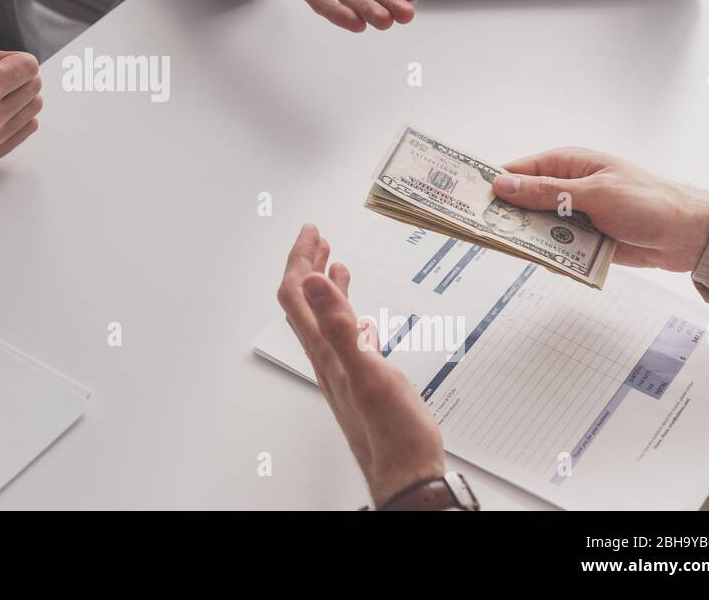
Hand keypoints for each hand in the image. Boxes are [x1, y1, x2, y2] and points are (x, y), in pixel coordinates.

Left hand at [277, 224, 445, 506]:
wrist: (410, 478)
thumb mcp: (367, 372)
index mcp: (325, 352)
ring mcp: (345, 371)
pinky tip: (359, 314)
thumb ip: (337, 325)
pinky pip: (348, 339)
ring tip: (331, 261)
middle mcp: (328, 359)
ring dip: (324, 286)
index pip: (298, 295)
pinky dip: (348, 314)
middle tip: (316, 237)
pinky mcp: (365, 383)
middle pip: (305, 303)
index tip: (311, 231)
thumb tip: (311, 282)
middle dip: (307, 264)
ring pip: (325, 319)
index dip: (300, 259)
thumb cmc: (393, 435)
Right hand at [492, 148, 708, 272]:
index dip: (489, 183)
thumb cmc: (649, 201)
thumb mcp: (594, 193)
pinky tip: (545, 263)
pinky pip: (555, 249)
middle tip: (480, 231)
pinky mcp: (582, 241)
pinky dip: (549, 257)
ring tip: (510, 250)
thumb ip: (546, 192)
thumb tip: (503, 185)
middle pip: (520, 203)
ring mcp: (572, 216)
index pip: (515, 171)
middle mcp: (564, 189)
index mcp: (565, 165)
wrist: (690, 235)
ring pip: (535, 229)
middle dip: (503, 216)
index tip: (463, 198)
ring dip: (527, 239)